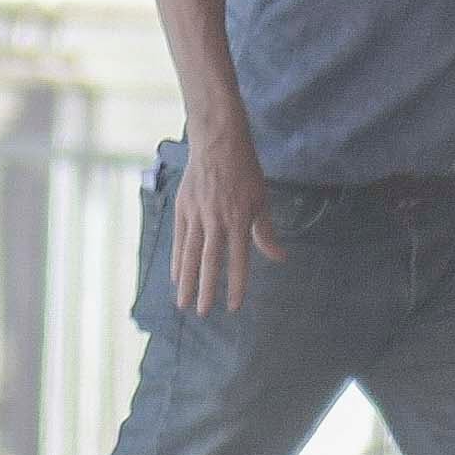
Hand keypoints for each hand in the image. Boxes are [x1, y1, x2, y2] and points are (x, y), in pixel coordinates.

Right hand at [173, 123, 286, 314]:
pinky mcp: (182, 208)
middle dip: (206, 289)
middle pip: (209, 261)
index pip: (238, 259)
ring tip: (183, 303)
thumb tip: (279, 258)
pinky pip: (178, 239)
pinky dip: (176, 260)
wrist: (217, 142)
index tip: (234, 305)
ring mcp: (196, 214)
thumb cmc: (244, 171)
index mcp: (238, 219)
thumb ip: (265, 232)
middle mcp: (215, 219)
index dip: (236, 284)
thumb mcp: (261, 200)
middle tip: (203, 313)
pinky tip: (175, 277)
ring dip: (186, 281)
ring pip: (189, 253)